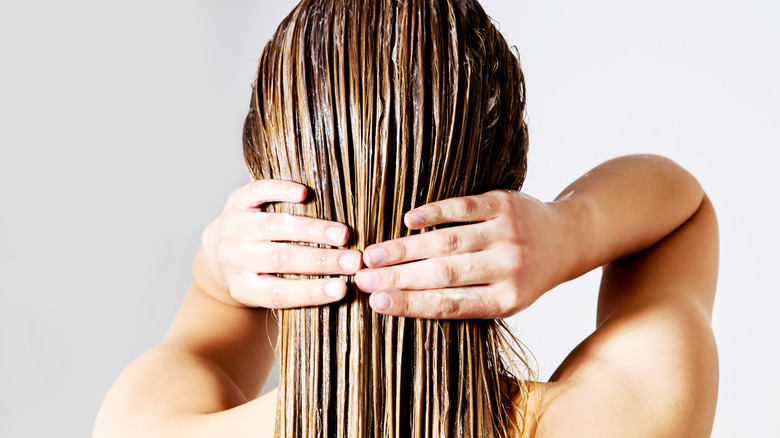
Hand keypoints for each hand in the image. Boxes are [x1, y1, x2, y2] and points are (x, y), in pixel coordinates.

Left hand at [200, 179, 361, 307]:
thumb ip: (296, 290)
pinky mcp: (236, 200)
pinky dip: (280, 191)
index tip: (343, 289)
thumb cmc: (257, 274)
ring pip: (275, 226)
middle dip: (321, 260)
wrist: (219, 249)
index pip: (279, 293)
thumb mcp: (267, 290)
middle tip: (353, 261)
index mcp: (242, 287)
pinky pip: (257, 192)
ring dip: (312, 230)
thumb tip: (343, 289)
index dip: (312, 292)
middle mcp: (234, 258)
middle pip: (280, 259)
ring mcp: (234, 227)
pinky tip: (304, 193)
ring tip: (342, 234)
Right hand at [355, 190, 572, 318]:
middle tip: (360, 278)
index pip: (450, 305)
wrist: (566, 238)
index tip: (376, 304)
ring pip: (447, 242)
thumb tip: (401, 303)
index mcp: (506, 300)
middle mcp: (508, 268)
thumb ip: (463, 301)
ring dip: (405, 248)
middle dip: (397, 277)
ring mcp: (506, 233)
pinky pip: (463, 207)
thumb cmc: (524, 275)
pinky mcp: (503, 204)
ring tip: (371, 255)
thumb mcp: (504, 298)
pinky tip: (407, 220)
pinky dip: (433, 213)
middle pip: (443, 274)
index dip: (411, 305)